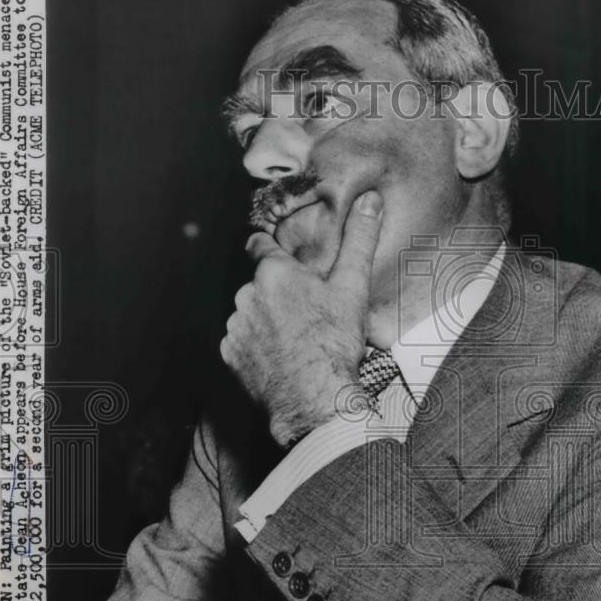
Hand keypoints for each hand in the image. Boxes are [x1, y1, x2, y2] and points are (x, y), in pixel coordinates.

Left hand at [220, 191, 382, 446]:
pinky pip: (241, 343)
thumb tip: (371, 199)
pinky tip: (280, 358)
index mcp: (274, 273)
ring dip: (266, 321)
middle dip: (277, 294)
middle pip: (260, 285)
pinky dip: (256, 347)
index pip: (259, 245)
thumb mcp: (353, 288)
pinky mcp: (230, 356)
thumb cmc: (334, 344)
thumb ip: (359, 240)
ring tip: (296, 340)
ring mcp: (236, 328)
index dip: (269, 248)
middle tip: (305, 314)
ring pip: (250, 314)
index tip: (276, 254)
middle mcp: (246, 295)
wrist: (315, 401)